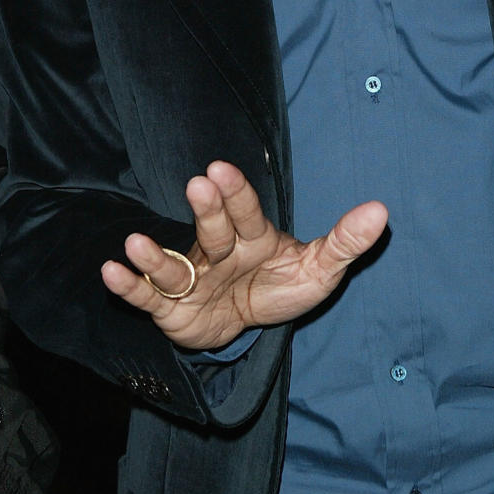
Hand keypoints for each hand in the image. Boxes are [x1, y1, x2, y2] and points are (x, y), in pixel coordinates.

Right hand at [100, 160, 388, 349]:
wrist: (246, 324)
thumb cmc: (279, 286)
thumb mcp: (318, 270)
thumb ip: (344, 241)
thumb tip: (381, 211)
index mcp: (254, 237)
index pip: (246, 213)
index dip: (236, 194)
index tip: (222, 170)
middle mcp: (219, 251)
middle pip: (213, 230)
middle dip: (207, 211)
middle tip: (198, 185)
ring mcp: (193, 279)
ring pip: (174, 265)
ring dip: (156, 255)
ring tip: (135, 242)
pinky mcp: (172, 309)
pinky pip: (149, 297)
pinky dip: (130, 286)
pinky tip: (112, 272)